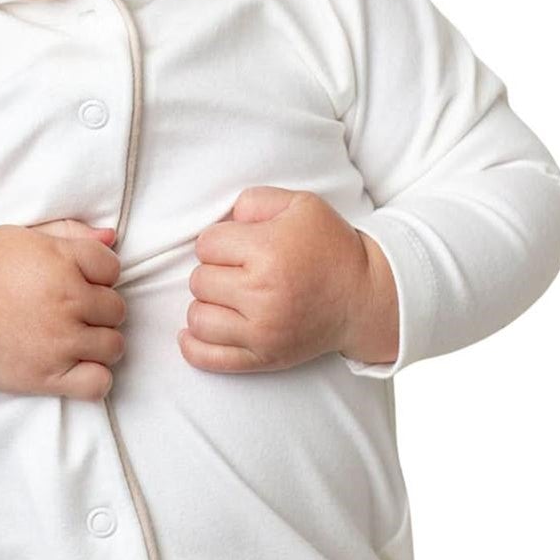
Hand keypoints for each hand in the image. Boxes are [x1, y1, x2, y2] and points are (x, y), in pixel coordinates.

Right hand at [0, 219, 126, 401]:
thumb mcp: (20, 236)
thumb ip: (69, 231)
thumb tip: (112, 236)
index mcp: (61, 262)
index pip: (112, 267)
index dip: (98, 273)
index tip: (79, 279)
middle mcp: (67, 301)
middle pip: (116, 308)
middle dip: (99, 307)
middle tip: (72, 309)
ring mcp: (61, 342)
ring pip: (113, 345)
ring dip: (99, 341)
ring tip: (75, 337)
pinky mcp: (50, 377)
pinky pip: (98, 383)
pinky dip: (95, 377)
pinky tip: (78, 365)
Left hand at [179, 187, 398, 372]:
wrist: (364, 298)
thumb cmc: (330, 247)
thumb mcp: (300, 205)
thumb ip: (253, 201)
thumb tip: (223, 221)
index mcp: (269, 251)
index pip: (206, 244)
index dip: (220, 240)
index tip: (241, 245)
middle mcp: (262, 294)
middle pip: (199, 281)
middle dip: (215, 271)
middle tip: (240, 270)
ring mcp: (262, 332)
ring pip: (198, 318)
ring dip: (208, 305)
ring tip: (230, 297)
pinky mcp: (264, 357)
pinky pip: (208, 358)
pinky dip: (194, 345)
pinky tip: (198, 330)